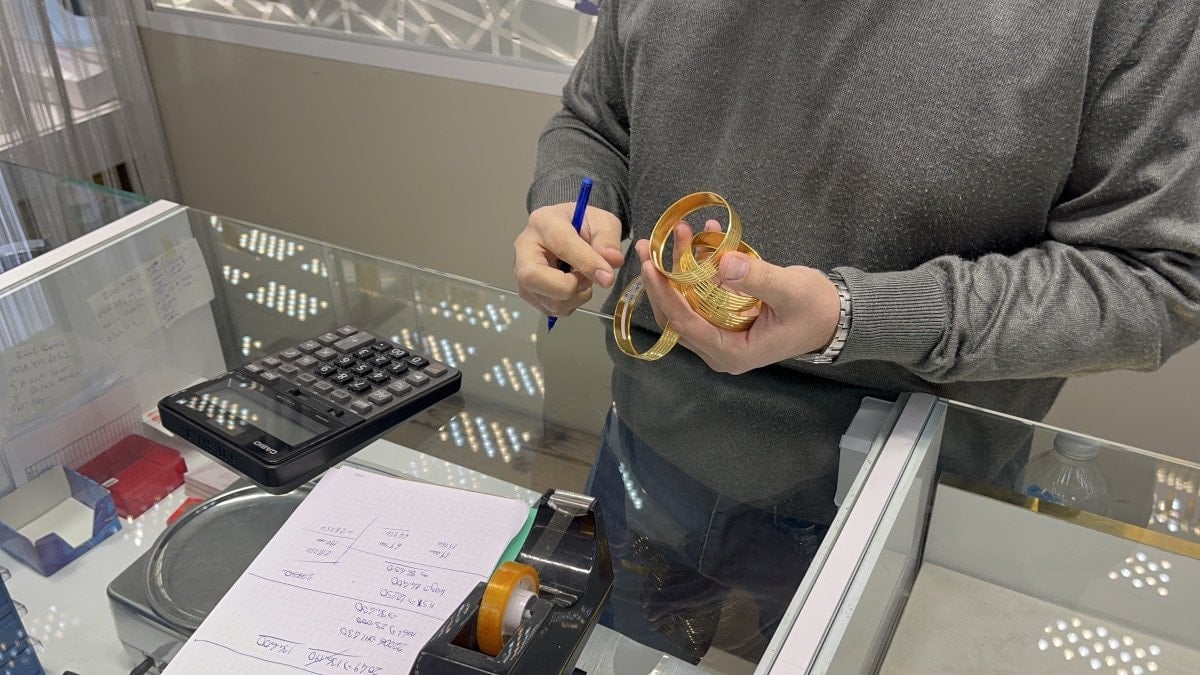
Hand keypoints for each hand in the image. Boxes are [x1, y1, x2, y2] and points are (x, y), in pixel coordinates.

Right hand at [514, 203, 624, 317]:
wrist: (569, 232)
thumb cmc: (581, 225)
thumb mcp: (602, 222)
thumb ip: (607, 239)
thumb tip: (612, 260)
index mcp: (543, 222)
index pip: (560, 245)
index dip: (586, 263)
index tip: (607, 276)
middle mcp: (525, 249)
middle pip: (533, 277)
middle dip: (568, 286)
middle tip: (586, 277)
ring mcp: (521, 274)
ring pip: (547, 300)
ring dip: (576, 296)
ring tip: (583, 277)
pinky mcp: (528, 293)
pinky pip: (553, 310)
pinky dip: (572, 303)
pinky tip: (575, 286)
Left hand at [635, 220, 840, 373]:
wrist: (835, 317)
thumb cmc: (815, 309)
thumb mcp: (790, 290)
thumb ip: (757, 277)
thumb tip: (722, 262)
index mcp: (732, 352)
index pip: (685, 324)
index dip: (665, 294)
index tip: (650, 265)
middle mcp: (720, 350)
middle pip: (676, 317)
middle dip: (661, 282)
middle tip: (649, 247)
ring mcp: (720, 337)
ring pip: (685, 306)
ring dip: (676, 273)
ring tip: (674, 237)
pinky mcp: (724, 322)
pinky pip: (700, 299)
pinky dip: (696, 271)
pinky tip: (701, 239)